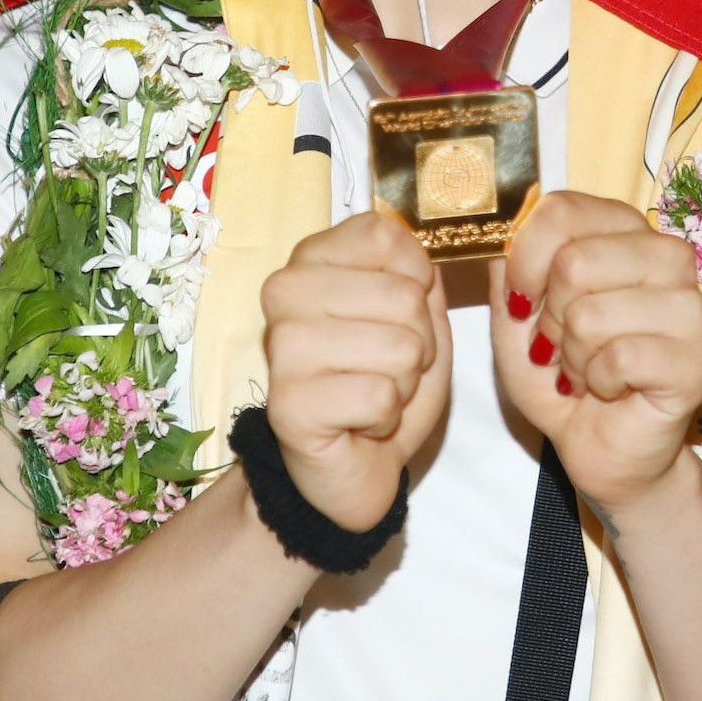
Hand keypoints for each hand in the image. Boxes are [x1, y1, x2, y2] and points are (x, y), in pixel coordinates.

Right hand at [260, 210, 452, 531]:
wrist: (352, 463)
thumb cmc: (381, 383)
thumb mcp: (415, 317)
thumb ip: (418, 275)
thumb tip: (420, 255)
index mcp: (312, 259)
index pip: (385, 237)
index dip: (417, 282)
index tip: (396, 317)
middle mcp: (285, 291)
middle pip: (403, 295)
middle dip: (418, 343)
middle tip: (387, 369)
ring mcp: (282, 346)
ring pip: (400, 347)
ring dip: (403, 383)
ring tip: (373, 395)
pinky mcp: (288, 404)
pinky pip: (381, 396)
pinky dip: (386, 417)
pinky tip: (358, 423)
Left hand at [495, 192, 701, 515]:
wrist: (603, 447)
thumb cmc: (563, 378)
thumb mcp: (515, 321)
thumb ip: (508, 270)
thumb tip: (503, 227)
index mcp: (623, 231)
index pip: (563, 210)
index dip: (525, 259)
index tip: (521, 299)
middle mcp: (665, 256)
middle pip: (574, 261)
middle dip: (549, 318)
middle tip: (560, 347)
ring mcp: (688, 307)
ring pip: (592, 313)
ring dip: (572, 356)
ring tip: (585, 371)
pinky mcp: (697, 360)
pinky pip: (620, 357)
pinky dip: (598, 382)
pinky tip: (610, 389)